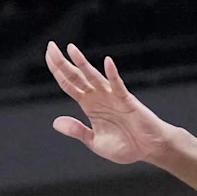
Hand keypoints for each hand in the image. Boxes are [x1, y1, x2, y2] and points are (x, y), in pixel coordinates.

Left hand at [45, 42, 171, 164]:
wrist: (148, 149)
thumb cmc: (125, 146)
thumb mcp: (94, 142)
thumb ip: (77, 131)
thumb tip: (56, 122)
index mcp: (89, 105)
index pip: (69, 85)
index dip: (57, 71)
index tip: (48, 56)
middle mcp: (98, 97)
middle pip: (76, 77)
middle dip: (63, 63)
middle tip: (51, 46)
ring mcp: (112, 97)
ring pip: (94, 77)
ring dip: (82, 64)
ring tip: (70, 49)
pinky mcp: (127, 101)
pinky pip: (118, 86)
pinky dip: (113, 74)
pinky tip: (107, 63)